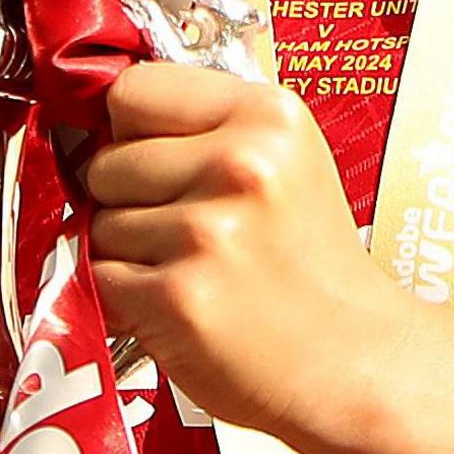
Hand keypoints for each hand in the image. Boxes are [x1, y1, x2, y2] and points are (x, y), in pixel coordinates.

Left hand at [80, 62, 415, 439]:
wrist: (356, 363)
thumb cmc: (312, 266)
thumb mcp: (288, 162)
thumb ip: (207, 130)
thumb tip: (98, 121)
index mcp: (267, 116)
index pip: (132, 91)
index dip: (132, 133)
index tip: (157, 162)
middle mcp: (239, 164)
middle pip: (108, 161)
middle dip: (130, 201)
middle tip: (193, 234)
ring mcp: (206, 232)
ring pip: (100, 224)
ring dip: (129, 255)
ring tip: (195, 272)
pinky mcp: (177, 296)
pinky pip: (98, 278)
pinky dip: (124, 299)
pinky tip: (178, 306)